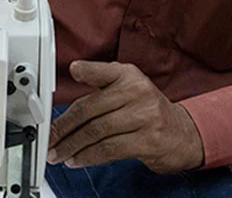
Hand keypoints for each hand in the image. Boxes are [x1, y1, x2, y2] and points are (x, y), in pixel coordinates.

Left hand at [45, 61, 204, 173]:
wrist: (182, 135)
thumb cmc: (147, 112)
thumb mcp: (128, 91)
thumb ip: (100, 89)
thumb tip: (64, 103)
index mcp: (129, 76)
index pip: (104, 71)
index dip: (87, 71)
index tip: (72, 71)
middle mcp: (138, 92)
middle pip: (90, 108)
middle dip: (64, 127)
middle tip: (49, 139)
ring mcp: (145, 116)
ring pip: (97, 131)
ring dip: (72, 146)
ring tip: (58, 154)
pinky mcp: (148, 140)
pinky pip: (110, 149)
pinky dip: (88, 156)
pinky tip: (77, 160)